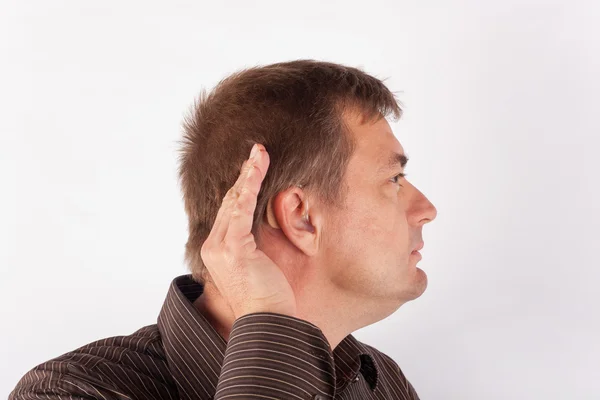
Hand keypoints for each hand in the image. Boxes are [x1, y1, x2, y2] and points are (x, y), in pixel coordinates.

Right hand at [200, 143, 297, 319]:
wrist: (268, 321)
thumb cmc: (267, 297)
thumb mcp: (258, 264)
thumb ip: (253, 242)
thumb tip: (263, 223)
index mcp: (216, 250)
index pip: (227, 211)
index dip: (240, 188)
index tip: (251, 169)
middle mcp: (212, 246)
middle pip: (228, 202)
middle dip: (243, 175)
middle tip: (256, 152)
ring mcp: (220, 247)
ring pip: (234, 201)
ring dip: (248, 174)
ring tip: (259, 152)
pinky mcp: (234, 248)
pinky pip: (242, 209)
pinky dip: (250, 184)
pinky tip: (257, 166)